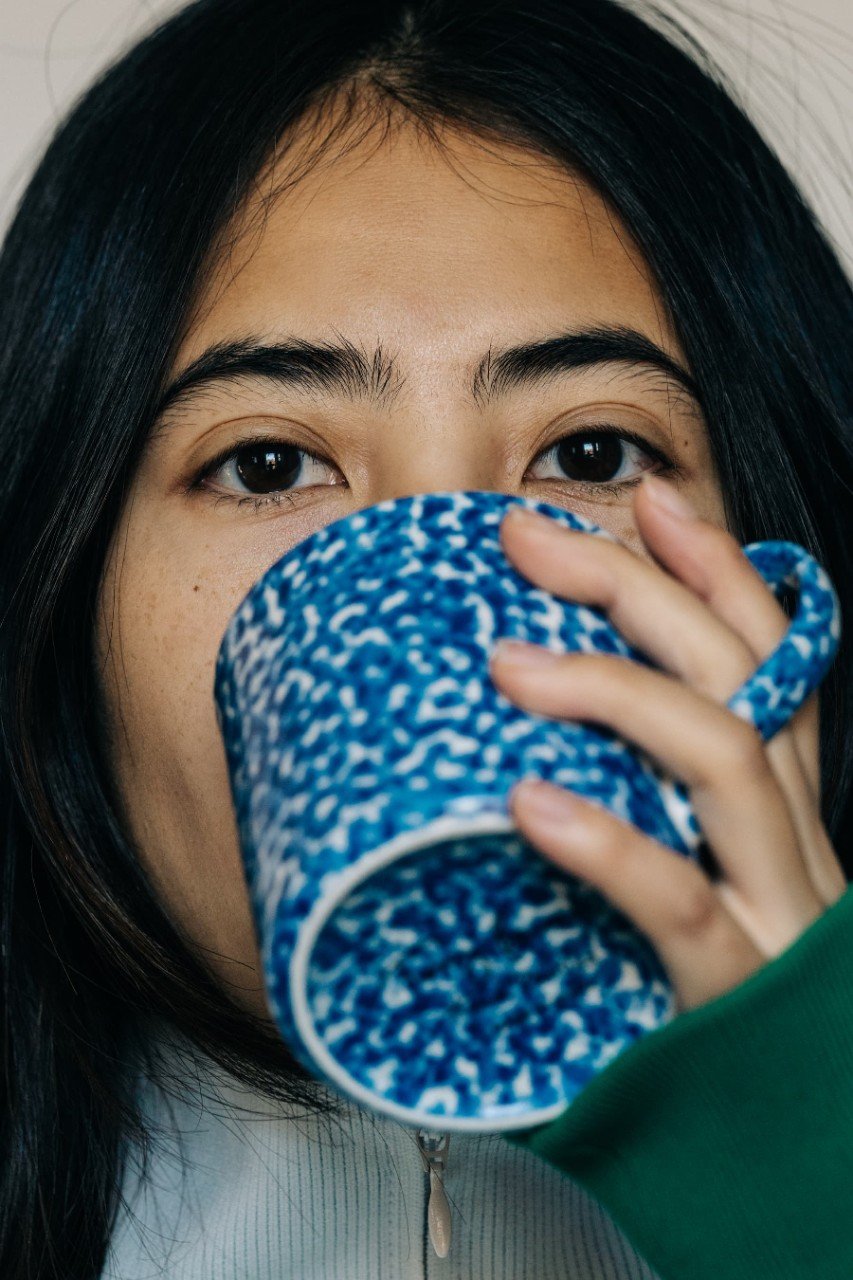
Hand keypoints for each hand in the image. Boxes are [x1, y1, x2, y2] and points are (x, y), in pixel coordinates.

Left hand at [488, 476, 846, 1013]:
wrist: (802, 1155)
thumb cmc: (722, 1004)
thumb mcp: (697, 882)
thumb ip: (649, 813)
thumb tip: (535, 753)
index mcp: (779, 807)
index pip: (768, 655)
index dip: (716, 566)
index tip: (645, 495)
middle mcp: (791, 839)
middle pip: (738, 675)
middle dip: (638, 588)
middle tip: (527, 538)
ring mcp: (778, 911)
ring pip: (725, 761)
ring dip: (616, 691)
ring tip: (508, 664)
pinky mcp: (740, 997)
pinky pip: (682, 907)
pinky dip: (609, 846)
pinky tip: (533, 808)